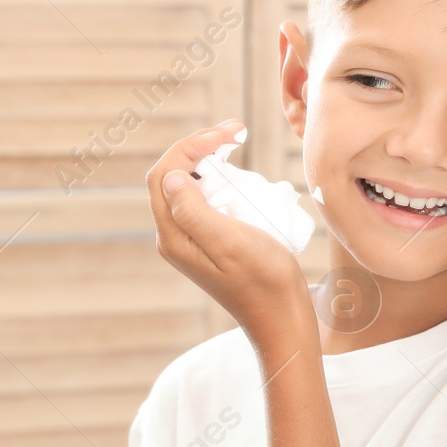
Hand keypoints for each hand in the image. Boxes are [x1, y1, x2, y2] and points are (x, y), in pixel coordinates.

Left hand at [147, 121, 311, 340]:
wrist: (281, 316)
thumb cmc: (263, 281)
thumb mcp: (230, 243)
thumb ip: (194, 211)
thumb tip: (170, 176)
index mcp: (174, 237)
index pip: (164, 176)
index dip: (190, 147)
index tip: (226, 135)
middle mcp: (176, 237)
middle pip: (173, 177)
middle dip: (199, 146)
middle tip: (236, 130)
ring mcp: (191, 240)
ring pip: (188, 185)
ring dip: (208, 158)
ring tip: (237, 141)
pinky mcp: (209, 241)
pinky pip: (204, 199)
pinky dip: (219, 178)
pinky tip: (240, 173)